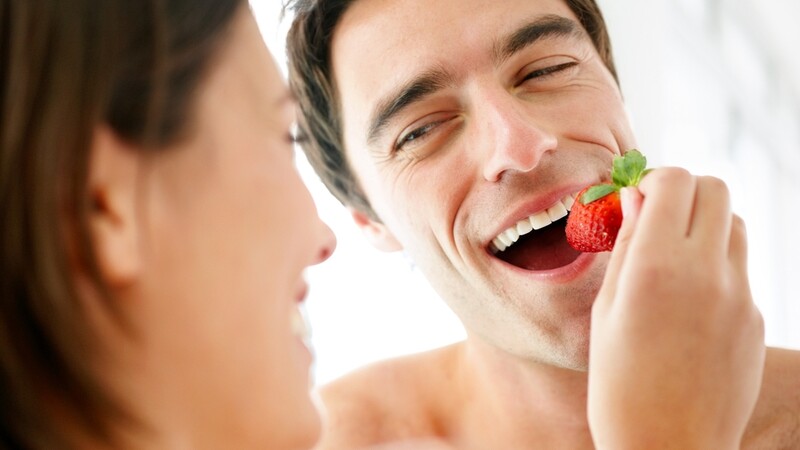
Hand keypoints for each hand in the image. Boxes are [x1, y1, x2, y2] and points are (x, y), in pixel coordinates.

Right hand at [587, 168, 764, 449]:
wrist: (666, 447)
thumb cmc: (619, 385)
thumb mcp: (605, 310)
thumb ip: (627, 247)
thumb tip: (637, 199)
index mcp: (659, 267)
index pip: (676, 181)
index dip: (653, 180)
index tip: (636, 198)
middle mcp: (708, 273)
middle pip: (715, 189)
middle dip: (684, 192)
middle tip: (657, 217)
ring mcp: (739, 296)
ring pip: (733, 224)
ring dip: (704, 224)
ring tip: (675, 255)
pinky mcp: (755, 318)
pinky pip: (739, 268)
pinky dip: (715, 264)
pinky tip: (689, 301)